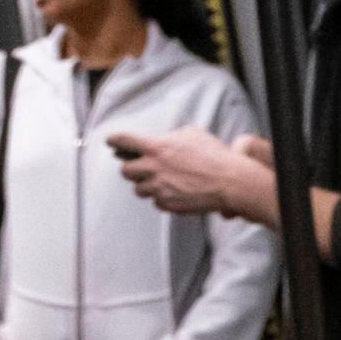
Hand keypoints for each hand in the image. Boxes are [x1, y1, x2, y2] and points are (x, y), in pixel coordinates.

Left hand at [115, 125, 274, 224]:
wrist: (230, 182)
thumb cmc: (214, 156)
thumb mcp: (192, 135)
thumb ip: (171, 137)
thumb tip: (164, 141)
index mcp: (155, 148)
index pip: (123, 141)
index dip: (114, 141)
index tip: (110, 142)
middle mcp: (152, 168)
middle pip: (125, 171)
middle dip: (133, 170)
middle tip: (144, 170)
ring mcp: (159, 188)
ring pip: (139, 190)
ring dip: (149, 186)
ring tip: (165, 183)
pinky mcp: (167, 204)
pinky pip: (157, 203)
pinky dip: (165, 198)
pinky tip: (179, 193)